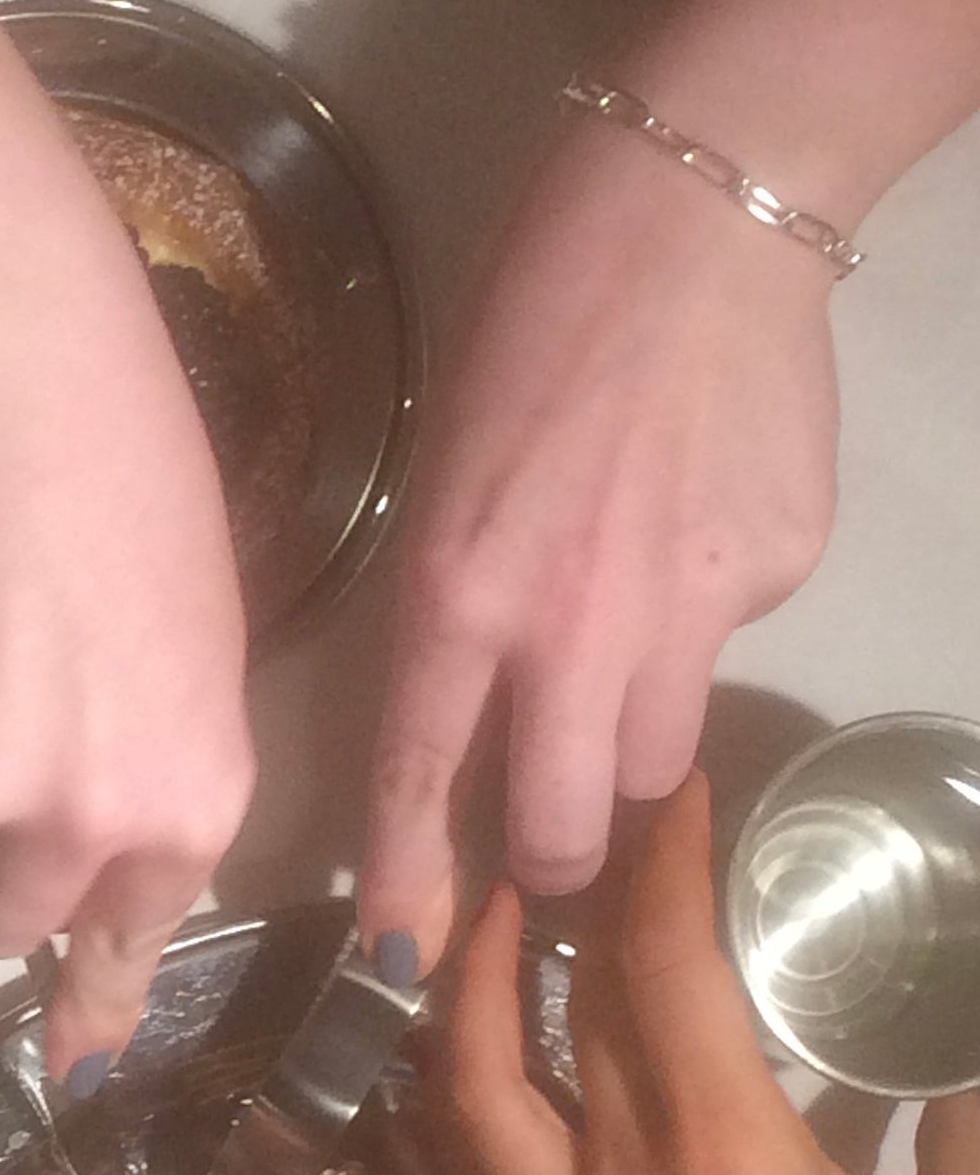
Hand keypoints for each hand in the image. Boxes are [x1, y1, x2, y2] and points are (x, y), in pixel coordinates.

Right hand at [0, 284, 254, 1081]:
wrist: (11, 380)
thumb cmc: (131, 485)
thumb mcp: (192, 658)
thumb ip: (149, 781)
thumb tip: (83, 868)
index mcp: (184, 803)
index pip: (128, 942)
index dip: (90, 1005)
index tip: (76, 1069)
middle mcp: (83, 828)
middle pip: (2, 919)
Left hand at [361, 119, 837, 968]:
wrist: (697, 215)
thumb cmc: (535, 324)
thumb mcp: (446, 476)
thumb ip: (459, 611)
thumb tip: (488, 713)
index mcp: (458, 593)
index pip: (415, 779)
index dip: (407, 885)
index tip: (401, 959)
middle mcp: (569, 627)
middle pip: (561, 828)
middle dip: (550, 859)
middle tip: (548, 840)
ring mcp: (684, 609)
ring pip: (651, 762)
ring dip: (625, 744)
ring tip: (620, 648)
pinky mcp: (773, 575)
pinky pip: (726, 647)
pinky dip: (703, 619)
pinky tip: (693, 523)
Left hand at [429, 776, 979, 1174]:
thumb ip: (974, 1143)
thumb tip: (958, 1072)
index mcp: (718, 1169)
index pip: (654, 971)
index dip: (654, 861)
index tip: (665, 784)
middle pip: (521, 1024)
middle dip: (526, 914)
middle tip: (547, 838)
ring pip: (454, 1110)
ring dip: (458, 1008)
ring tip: (489, 940)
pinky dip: (453, 1111)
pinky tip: (478, 1084)